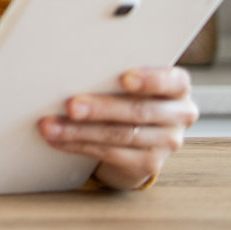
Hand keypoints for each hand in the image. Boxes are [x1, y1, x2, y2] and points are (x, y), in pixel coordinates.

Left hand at [37, 67, 198, 189]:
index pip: (171, 81)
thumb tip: (73, 65)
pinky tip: (59, 140)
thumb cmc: (129, 96)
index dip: (149, 80)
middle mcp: (179, 114)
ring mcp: (166, 142)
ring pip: (120, 135)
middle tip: (71, 106)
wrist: (139, 138)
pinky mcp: (149, 164)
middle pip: (138, 111)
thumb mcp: (133, 83)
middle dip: (100, 108)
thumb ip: (116, 73)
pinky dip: (79, 145)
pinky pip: (110, 154)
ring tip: (51, 126)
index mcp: (177, 86)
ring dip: (80, 131)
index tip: (124, 78)